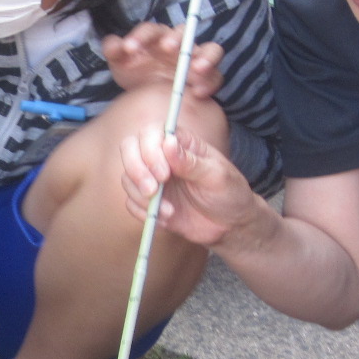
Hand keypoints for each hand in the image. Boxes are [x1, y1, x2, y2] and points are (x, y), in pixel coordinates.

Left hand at [102, 22, 224, 94]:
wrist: (149, 93)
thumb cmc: (136, 72)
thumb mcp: (121, 63)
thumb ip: (114, 51)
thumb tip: (114, 45)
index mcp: (156, 37)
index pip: (151, 30)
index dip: (141, 36)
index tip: (129, 48)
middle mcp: (179, 43)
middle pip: (183, 32)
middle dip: (176, 38)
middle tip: (167, 48)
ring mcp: (195, 59)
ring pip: (210, 50)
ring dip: (206, 57)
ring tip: (197, 68)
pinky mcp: (207, 77)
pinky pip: (215, 76)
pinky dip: (210, 83)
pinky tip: (198, 93)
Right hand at [121, 127, 266, 249]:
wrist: (230, 225)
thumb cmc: (229, 194)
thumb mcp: (217, 176)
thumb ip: (191, 162)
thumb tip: (168, 143)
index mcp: (180, 143)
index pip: (150, 133)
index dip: (150, 151)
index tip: (164, 174)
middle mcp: (162, 157)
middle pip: (129, 149)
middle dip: (136, 171)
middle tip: (153, 191)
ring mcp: (153, 178)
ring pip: (127, 177)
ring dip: (142, 197)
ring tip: (168, 211)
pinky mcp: (149, 201)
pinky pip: (130, 202)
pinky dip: (142, 212)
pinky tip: (165, 218)